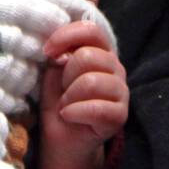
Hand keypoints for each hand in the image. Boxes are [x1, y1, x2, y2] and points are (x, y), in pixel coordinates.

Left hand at [36, 21, 128, 168]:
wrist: (63, 138)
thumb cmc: (59, 100)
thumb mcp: (53, 72)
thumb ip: (60, 54)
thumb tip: (61, 51)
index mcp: (101, 51)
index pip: (91, 30)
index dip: (66, 36)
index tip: (47, 51)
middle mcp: (116, 67)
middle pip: (88, 56)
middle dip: (66, 74)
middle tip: (63, 89)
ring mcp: (121, 91)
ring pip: (91, 81)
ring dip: (69, 96)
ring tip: (65, 105)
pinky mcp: (120, 115)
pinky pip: (96, 108)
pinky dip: (74, 112)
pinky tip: (69, 115)